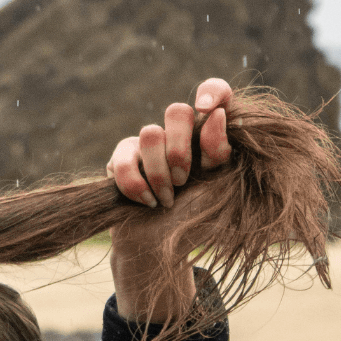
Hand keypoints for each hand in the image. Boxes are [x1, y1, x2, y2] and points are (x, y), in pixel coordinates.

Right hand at [105, 77, 232, 208]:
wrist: (161, 249)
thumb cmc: (195, 220)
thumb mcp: (218, 186)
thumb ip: (220, 151)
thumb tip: (214, 115)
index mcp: (209, 134)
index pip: (214, 92)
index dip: (211, 92)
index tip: (208, 109)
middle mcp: (178, 134)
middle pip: (177, 112)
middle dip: (180, 150)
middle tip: (184, 181)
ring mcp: (148, 145)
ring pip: (149, 134)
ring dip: (159, 174)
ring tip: (166, 200)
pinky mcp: (121, 160)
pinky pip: (124, 159)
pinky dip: (137, 185)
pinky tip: (147, 203)